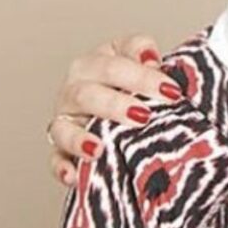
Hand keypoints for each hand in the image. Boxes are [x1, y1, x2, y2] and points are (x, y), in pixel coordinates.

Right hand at [47, 34, 179, 185]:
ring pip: (64, 128)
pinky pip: (56, 159)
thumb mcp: (140, 59)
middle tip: (143, 116)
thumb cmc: (134, 80)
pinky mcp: (60, 148)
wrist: (122, 102)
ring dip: (79, 138)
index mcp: (96, 62)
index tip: (171, 91)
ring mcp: (66, 119)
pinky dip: (62, 168)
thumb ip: (143, 52)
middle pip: (87, 95)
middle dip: (115, 106)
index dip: (143, 77)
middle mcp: (75, 88)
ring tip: (98, 148)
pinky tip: (73, 175)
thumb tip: (151, 60)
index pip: (114, 66)